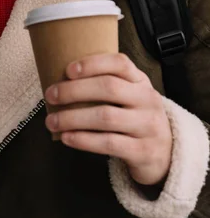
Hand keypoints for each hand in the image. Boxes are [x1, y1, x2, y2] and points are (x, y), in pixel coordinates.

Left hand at [45, 53, 172, 185]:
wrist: (167, 154)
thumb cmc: (136, 118)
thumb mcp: (130, 96)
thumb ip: (106, 85)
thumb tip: (60, 81)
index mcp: (140, 81)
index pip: (120, 63)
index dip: (93, 63)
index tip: (68, 69)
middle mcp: (146, 100)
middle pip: (109, 88)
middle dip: (74, 90)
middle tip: (51, 95)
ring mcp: (147, 126)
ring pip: (105, 117)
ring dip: (72, 118)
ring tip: (52, 121)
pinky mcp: (143, 151)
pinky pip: (109, 143)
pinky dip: (83, 140)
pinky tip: (67, 138)